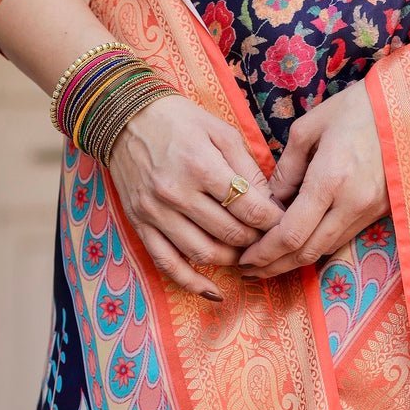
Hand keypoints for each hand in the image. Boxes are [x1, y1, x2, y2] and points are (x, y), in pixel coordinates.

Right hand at [107, 95, 282, 301]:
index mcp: (201, 166)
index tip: (285, 221)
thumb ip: (247, 168)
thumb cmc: (179, 120)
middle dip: (257, 239)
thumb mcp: (220, 131)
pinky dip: (192, 282)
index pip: (250, 208)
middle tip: (269, 236)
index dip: (274, 220)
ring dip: (232, 258)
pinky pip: (167, 263)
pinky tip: (214, 291)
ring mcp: (156, 212)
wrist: (124, 118)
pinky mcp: (140, 224)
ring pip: (203, 253)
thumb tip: (272, 203)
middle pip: (230, 233)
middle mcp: (177, 193)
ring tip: (246, 251)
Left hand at [237, 80, 388, 277]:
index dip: (264, 252)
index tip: (244, 258)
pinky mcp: (379, 212)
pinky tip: (298, 245)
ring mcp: (369, 211)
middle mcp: (351, 203)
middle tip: (249, 270)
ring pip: (325, 250)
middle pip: (307, 251)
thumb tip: (270, 200)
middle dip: (274, 266)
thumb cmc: (353, 109)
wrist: (404, 110)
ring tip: (268, 262)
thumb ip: (286, 168)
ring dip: (294, 261)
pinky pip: (342, 238)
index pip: (291, 233)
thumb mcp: (308, 129)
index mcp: (330, 179)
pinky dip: (316, 246)